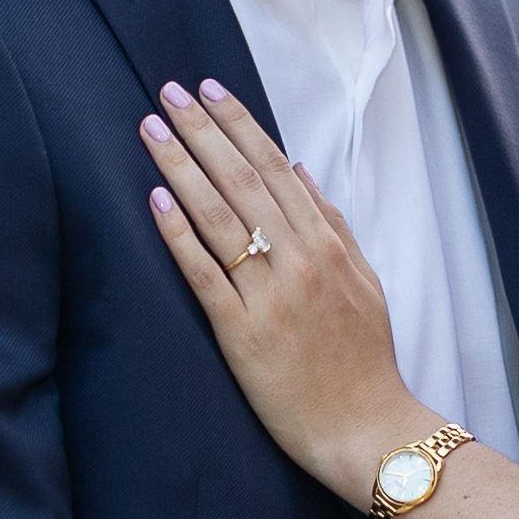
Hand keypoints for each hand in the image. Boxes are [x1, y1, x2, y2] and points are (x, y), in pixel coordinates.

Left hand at [143, 77, 417, 496]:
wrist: (367, 428)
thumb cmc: (365, 360)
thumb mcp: (365, 281)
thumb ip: (333, 224)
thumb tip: (301, 169)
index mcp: (328, 246)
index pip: (277, 169)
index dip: (240, 126)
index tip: (210, 90)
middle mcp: (300, 262)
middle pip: (244, 181)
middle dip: (203, 131)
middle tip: (169, 93)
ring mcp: (271, 297)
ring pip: (220, 217)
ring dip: (182, 167)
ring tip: (151, 130)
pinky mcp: (243, 335)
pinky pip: (205, 274)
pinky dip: (179, 234)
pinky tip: (155, 200)